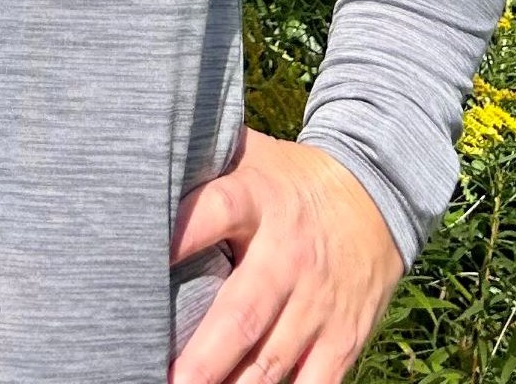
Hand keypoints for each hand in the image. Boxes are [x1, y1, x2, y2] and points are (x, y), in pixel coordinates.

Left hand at [169, 127, 404, 383]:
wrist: (375, 194)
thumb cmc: (288, 179)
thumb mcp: (250, 155)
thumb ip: (202, 161)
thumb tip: (139, 159)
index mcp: (258, 200)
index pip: (216, 210)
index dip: (183, 235)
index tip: (147, 262)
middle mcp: (287, 255)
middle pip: (241, 314)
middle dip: (203, 358)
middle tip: (167, 380)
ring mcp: (318, 302)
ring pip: (272, 361)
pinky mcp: (343, 338)